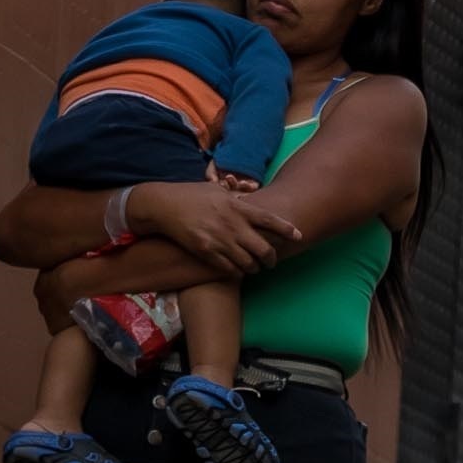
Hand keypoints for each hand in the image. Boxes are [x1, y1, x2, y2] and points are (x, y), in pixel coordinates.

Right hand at [132, 178, 279, 272]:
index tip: (298, 235)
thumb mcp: (216, 189)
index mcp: (237, 207)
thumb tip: (250, 197)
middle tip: (271, 262)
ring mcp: (219, 240)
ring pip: (248, 264)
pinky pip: (228, 269)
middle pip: (263, 249)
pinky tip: (236, 271)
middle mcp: (232, 224)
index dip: (286, 229)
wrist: (163, 206)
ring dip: (253, 268)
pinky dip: (236, 272)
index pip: (269, 219)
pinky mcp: (205, 252)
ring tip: (253, 268)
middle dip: (271, 259)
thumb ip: (235, 196)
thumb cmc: (191, 194)